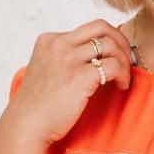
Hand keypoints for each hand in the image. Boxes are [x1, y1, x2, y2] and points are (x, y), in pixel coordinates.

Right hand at [3, 20, 132, 147]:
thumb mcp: (46, 72)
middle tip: (127, 61)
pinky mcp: (79, 77)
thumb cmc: (38, 106)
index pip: (88, 29)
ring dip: (124, 60)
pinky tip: (121, 86)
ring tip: (123, 78)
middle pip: (102, 27)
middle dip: (121, 42)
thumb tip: (94, 60)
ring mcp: (68, 59)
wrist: (26, 126)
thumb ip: (64, 60)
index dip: (107, 41)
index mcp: (49, 40)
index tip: (114, 56)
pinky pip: (113, 65)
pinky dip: (123, 75)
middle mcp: (58, 44)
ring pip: (110, 45)